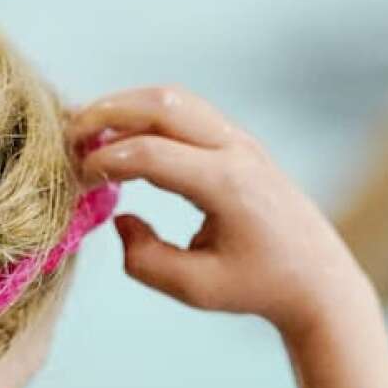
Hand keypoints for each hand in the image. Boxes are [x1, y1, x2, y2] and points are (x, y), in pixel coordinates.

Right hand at [71, 86, 370, 334]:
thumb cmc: (258, 287)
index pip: (152, 154)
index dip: (105, 161)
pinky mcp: (238, 143)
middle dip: (108, 112)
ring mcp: (240, 141)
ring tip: (86, 131)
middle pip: (163, 105)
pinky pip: (186, 112)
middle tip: (68, 136)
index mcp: (227, 186)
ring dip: (126, 107)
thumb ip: (146, 260)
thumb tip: (119, 218)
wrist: (318, 278)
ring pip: (174, 99)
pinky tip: (120, 137)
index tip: (78, 180)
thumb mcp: (196, 288)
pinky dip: (147, 116)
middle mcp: (236, 152)